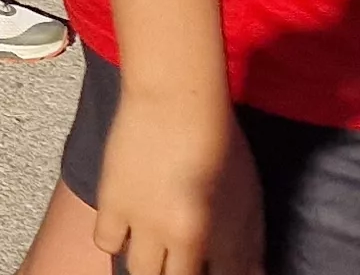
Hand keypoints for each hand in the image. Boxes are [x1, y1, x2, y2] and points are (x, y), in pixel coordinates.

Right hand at [89, 91, 262, 274]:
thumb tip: (251, 273)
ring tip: (152, 250)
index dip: (213, 274)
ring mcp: (147, 222)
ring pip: (140, 270)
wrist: (177, 102)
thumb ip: (248, 242)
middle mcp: (185, 239)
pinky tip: (127, 228)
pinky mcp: (114, 203)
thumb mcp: (248, 198)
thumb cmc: (221, 143)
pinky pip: (107, 242)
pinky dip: (116, 240)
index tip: (205, 265)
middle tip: (177, 258)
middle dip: (176, 270)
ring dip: (148, 263)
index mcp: (225, 239)